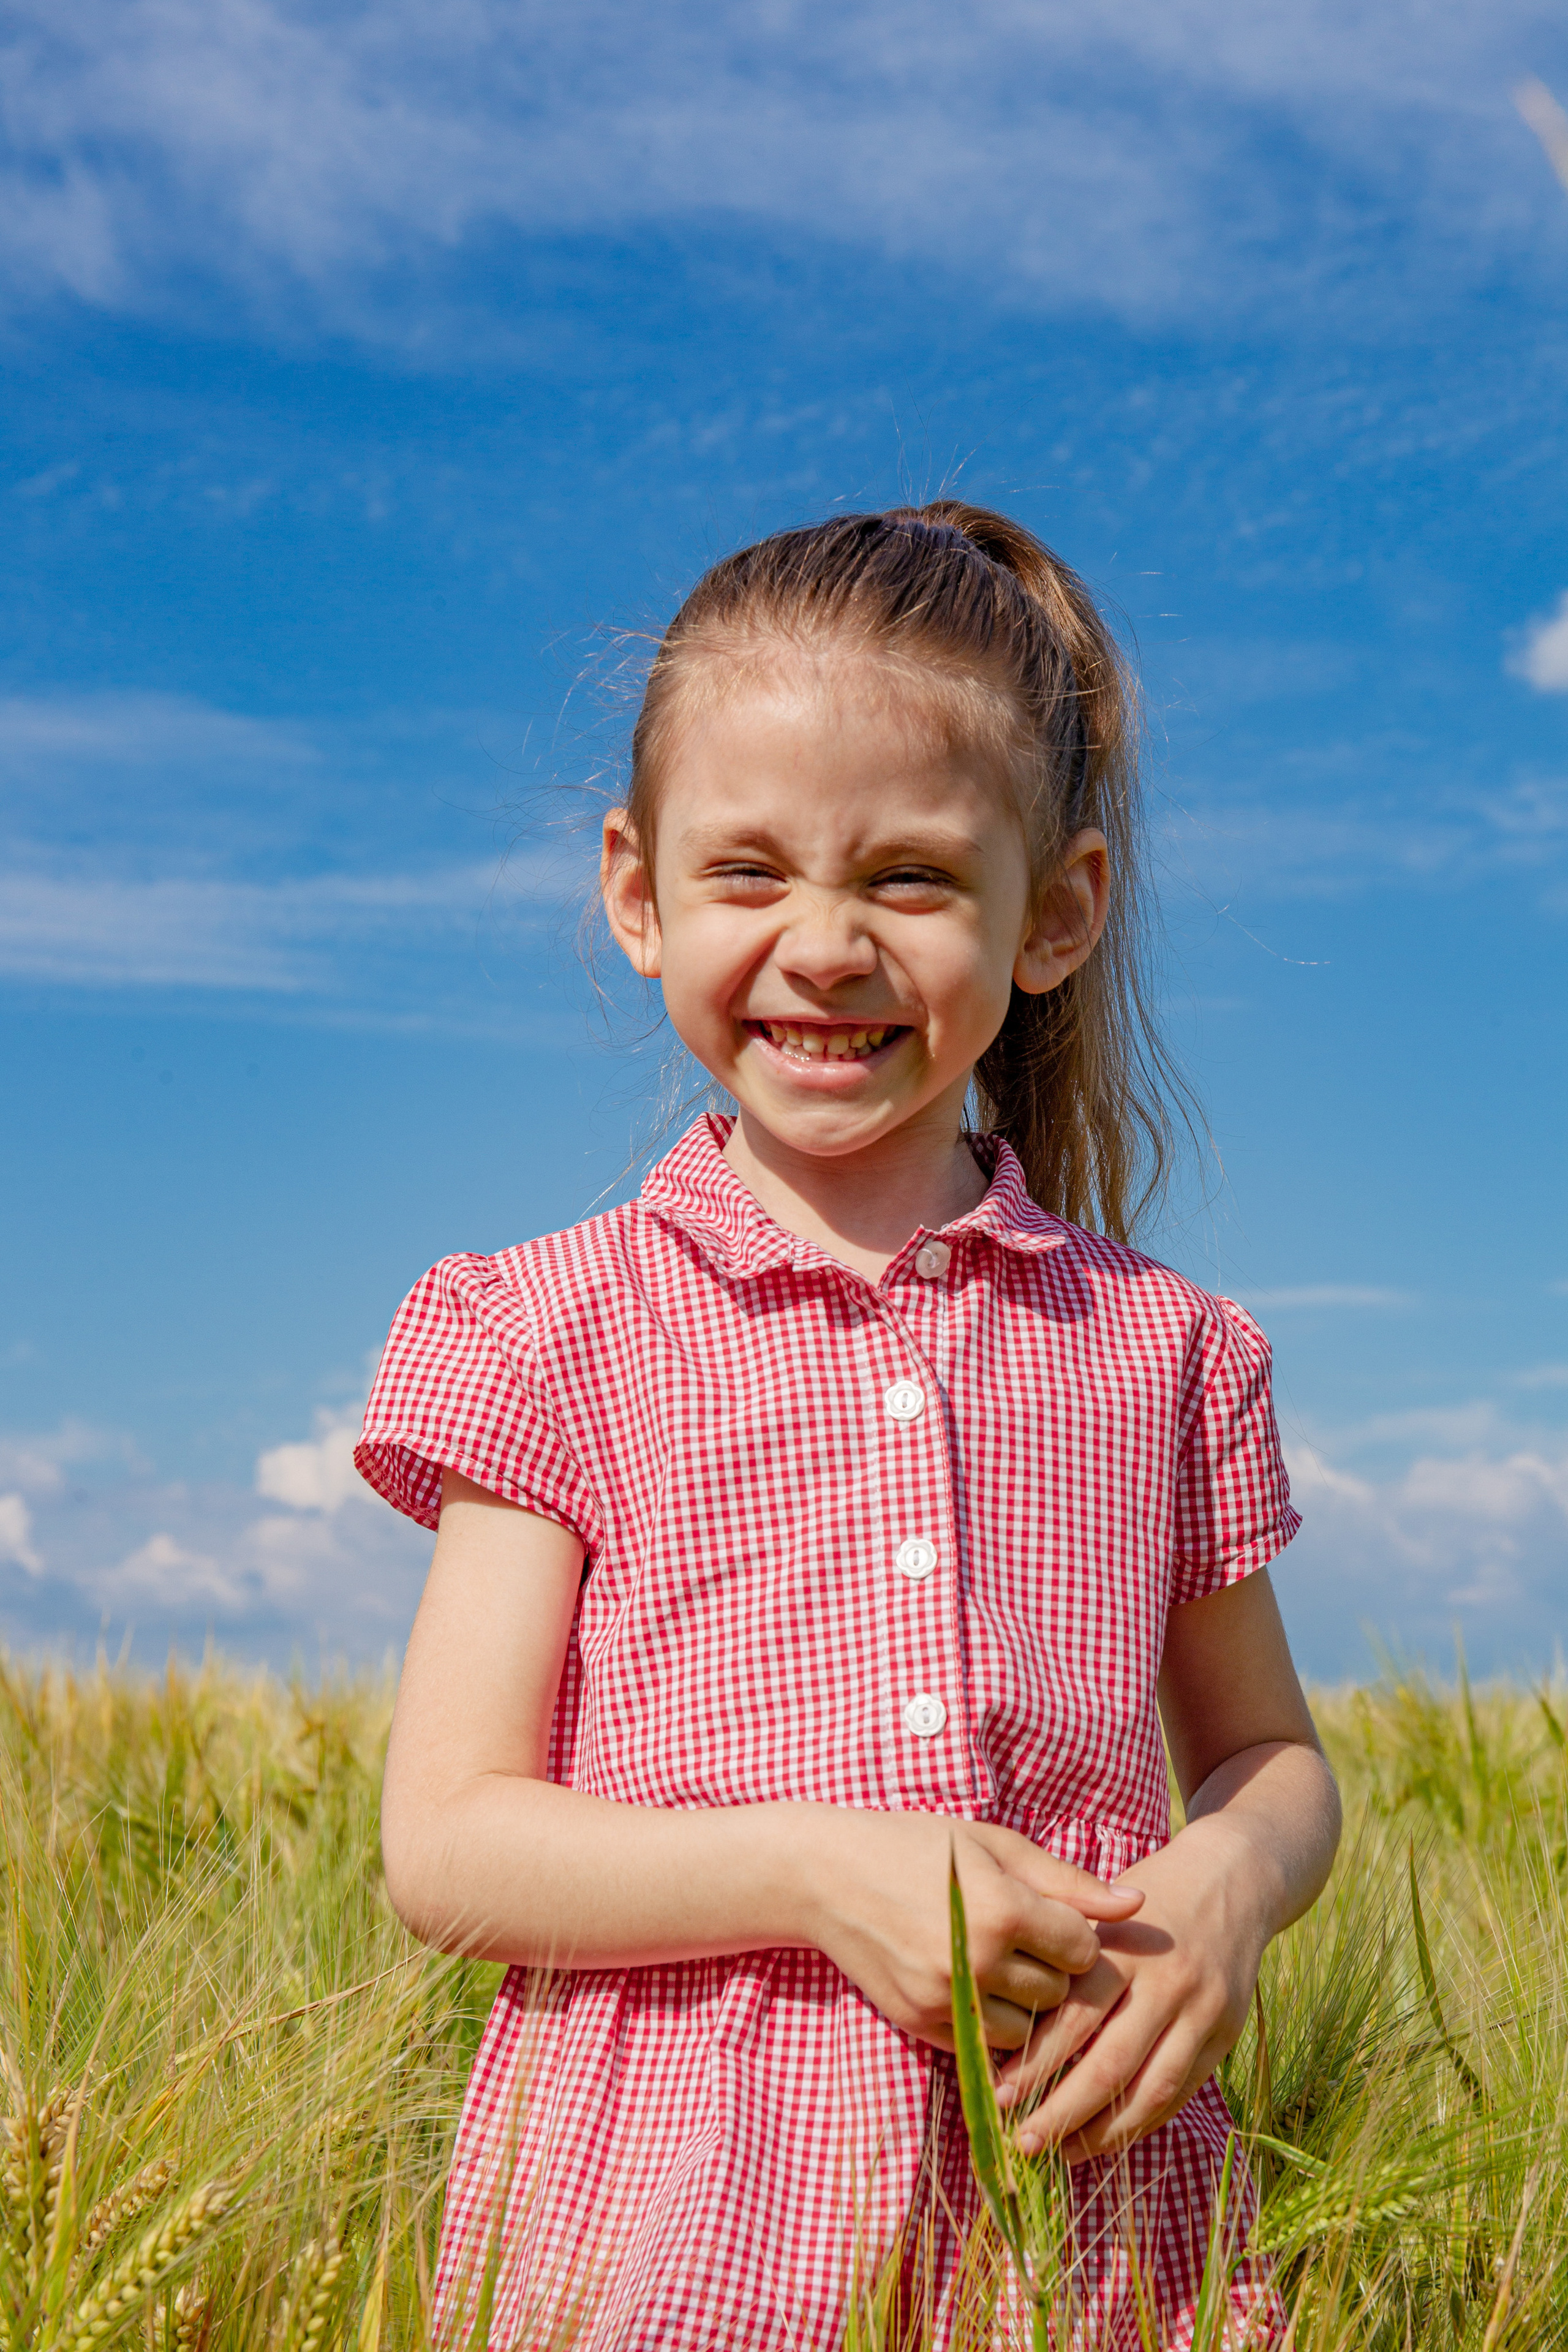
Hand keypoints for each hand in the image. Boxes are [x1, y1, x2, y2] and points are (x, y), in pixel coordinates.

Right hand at [794, 1810, 1142, 2053]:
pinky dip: (986, 2023)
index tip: (1056, 1918)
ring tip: (1001, 1965)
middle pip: (1058, 1995)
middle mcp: (976, 1961)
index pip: (1083, 1950)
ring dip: (1023, 2006)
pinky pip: (981, 2046)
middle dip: (1053, 1972)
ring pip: (1024, 2032)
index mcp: (1002, 1909)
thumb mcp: (994, 1846)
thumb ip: (1068, 1881)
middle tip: (1027, 1940)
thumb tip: (1137, 1904)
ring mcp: (945, 2000)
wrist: (828, 1875)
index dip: (1077, 1934)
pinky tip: (972, 1985)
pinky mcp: (920, 2025)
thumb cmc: (918, 1846)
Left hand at [995, 1819, 1267, 2159]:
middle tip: (1019, 2141)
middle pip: (1109, 2065)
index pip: (1074, 2019)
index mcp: (1125, 1949)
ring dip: (1101, 2132)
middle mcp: (1167, 1983)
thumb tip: (1006, 2020)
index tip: (998, 2095)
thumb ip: (1065, 1958)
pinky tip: (1106, 2140)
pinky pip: (1180, 2093)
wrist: (1234, 1877)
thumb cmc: (1147, 1894)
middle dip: (1060, 2111)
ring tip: (1058, 2154)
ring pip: (1149, 2091)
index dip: (1035, 2063)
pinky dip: (1142, 2123)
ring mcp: (1202, 2013)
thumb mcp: (1101, 1907)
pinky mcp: (1226, 2034)